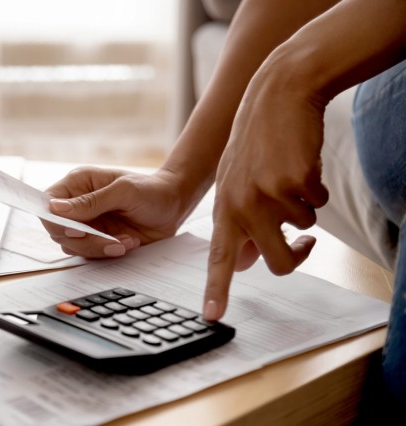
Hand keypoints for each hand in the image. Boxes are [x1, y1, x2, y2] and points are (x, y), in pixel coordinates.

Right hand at [43, 166, 191, 257]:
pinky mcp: (98, 240)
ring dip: (99, 248)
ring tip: (126, 240)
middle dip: (84, 240)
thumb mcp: (123, 191)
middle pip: (57, 230)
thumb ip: (91, 201)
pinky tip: (129, 243)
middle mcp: (78, 205)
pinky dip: (109, 253)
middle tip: (108, 240)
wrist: (174, 206)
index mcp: (78, 184)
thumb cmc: (151, 190)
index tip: (75, 231)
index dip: (54, 220)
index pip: (48, 203)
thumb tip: (56, 208)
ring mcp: (87, 224)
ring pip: (73, 246)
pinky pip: (91, 254)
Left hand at [203, 79, 328, 320]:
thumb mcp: (236, 182)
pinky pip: (319, 205)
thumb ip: (240, 221)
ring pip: (304, 230)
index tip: (212, 316)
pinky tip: (300, 163)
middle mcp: (241, 205)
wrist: (276, 95)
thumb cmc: (257, 143)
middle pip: (278, 263)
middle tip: (305, 242)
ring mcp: (268, 193)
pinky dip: (316, 189)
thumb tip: (250, 261)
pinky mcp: (295, 181)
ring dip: (305, 209)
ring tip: (289, 176)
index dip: (217, 289)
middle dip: (297, 256)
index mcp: (223, 208)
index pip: (218, 257)